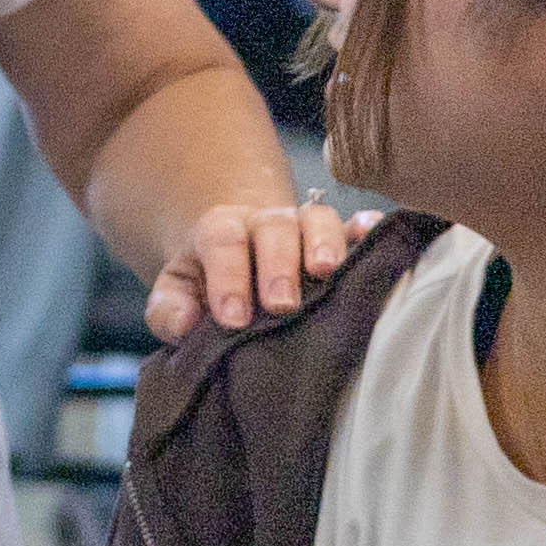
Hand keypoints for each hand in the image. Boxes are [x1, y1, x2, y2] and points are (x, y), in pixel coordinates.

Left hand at [146, 197, 364, 341]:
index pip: (222, 242)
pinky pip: (355, 226)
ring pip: (318, 220)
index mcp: (221, 230)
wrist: (236, 254)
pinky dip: (367, 230)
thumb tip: (184, 324)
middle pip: (275, 229)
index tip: (233, 319)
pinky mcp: (337, 237)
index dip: (228, 278)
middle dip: (279, 265)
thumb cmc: (208, 283)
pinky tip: (376, 235)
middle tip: (282, 304)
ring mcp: (304, 226)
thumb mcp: (176, 292)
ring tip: (328, 272)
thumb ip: (168, 309)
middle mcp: (265, 222)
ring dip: (325, 243)